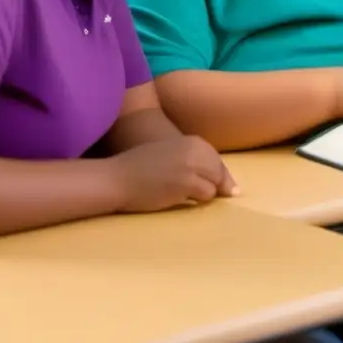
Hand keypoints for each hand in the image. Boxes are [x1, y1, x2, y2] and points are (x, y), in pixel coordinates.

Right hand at [108, 136, 237, 213]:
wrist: (117, 178)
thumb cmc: (139, 167)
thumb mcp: (172, 154)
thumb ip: (195, 162)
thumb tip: (225, 182)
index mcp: (193, 142)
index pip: (216, 160)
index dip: (218, 175)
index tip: (220, 186)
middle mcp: (195, 151)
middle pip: (219, 173)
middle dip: (218, 185)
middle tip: (206, 195)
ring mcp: (192, 167)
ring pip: (215, 185)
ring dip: (205, 193)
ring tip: (185, 195)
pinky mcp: (187, 184)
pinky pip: (206, 195)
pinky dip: (198, 200)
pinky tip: (181, 199)